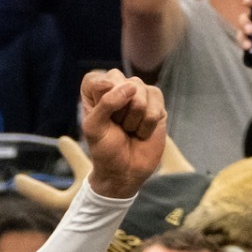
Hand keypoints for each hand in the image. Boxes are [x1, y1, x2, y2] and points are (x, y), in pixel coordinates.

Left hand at [80, 70, 167, 200]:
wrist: (126, 171)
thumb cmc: (105, 150)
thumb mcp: (94, 128)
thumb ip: (106, 103)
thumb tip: (131, 87)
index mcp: (95, 93)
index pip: (95, 79)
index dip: (100, 97)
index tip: (100, 116)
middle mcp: (117, 88)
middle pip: (121, 82)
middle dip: (118, 110)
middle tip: (116, 126)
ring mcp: (139, 94)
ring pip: (140, 93)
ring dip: (133, 119)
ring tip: (129, 130)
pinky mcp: (156, 103)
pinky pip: (155, 104)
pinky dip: (147, 124)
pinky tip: (142, 132)